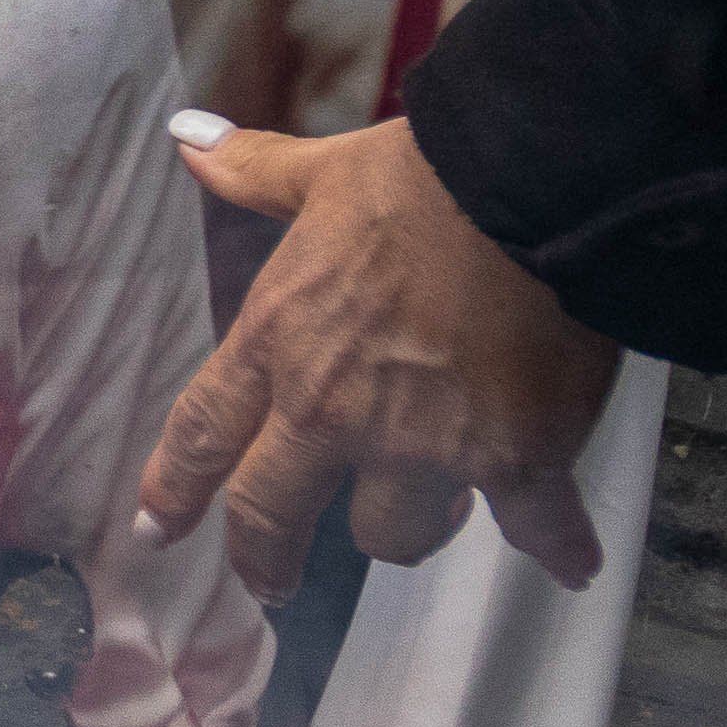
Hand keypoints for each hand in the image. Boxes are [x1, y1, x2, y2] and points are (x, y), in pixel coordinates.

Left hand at [142, 115, 615, 594]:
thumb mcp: (327, 172)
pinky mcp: (514, 458)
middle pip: (272, 514)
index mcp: (280, 340)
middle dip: (268, 560)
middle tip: (275, 584)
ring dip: (414, 527)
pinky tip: (571, 562)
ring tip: (445, 507)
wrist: (534, 187)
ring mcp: (423, 444)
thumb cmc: (425, 174)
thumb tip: (188, 142)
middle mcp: (336, 409)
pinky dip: (557, 547)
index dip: (174, 488)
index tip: (155, 530)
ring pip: (396, 535)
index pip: (204, 431)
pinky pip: (533, 527)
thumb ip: (257, 173)